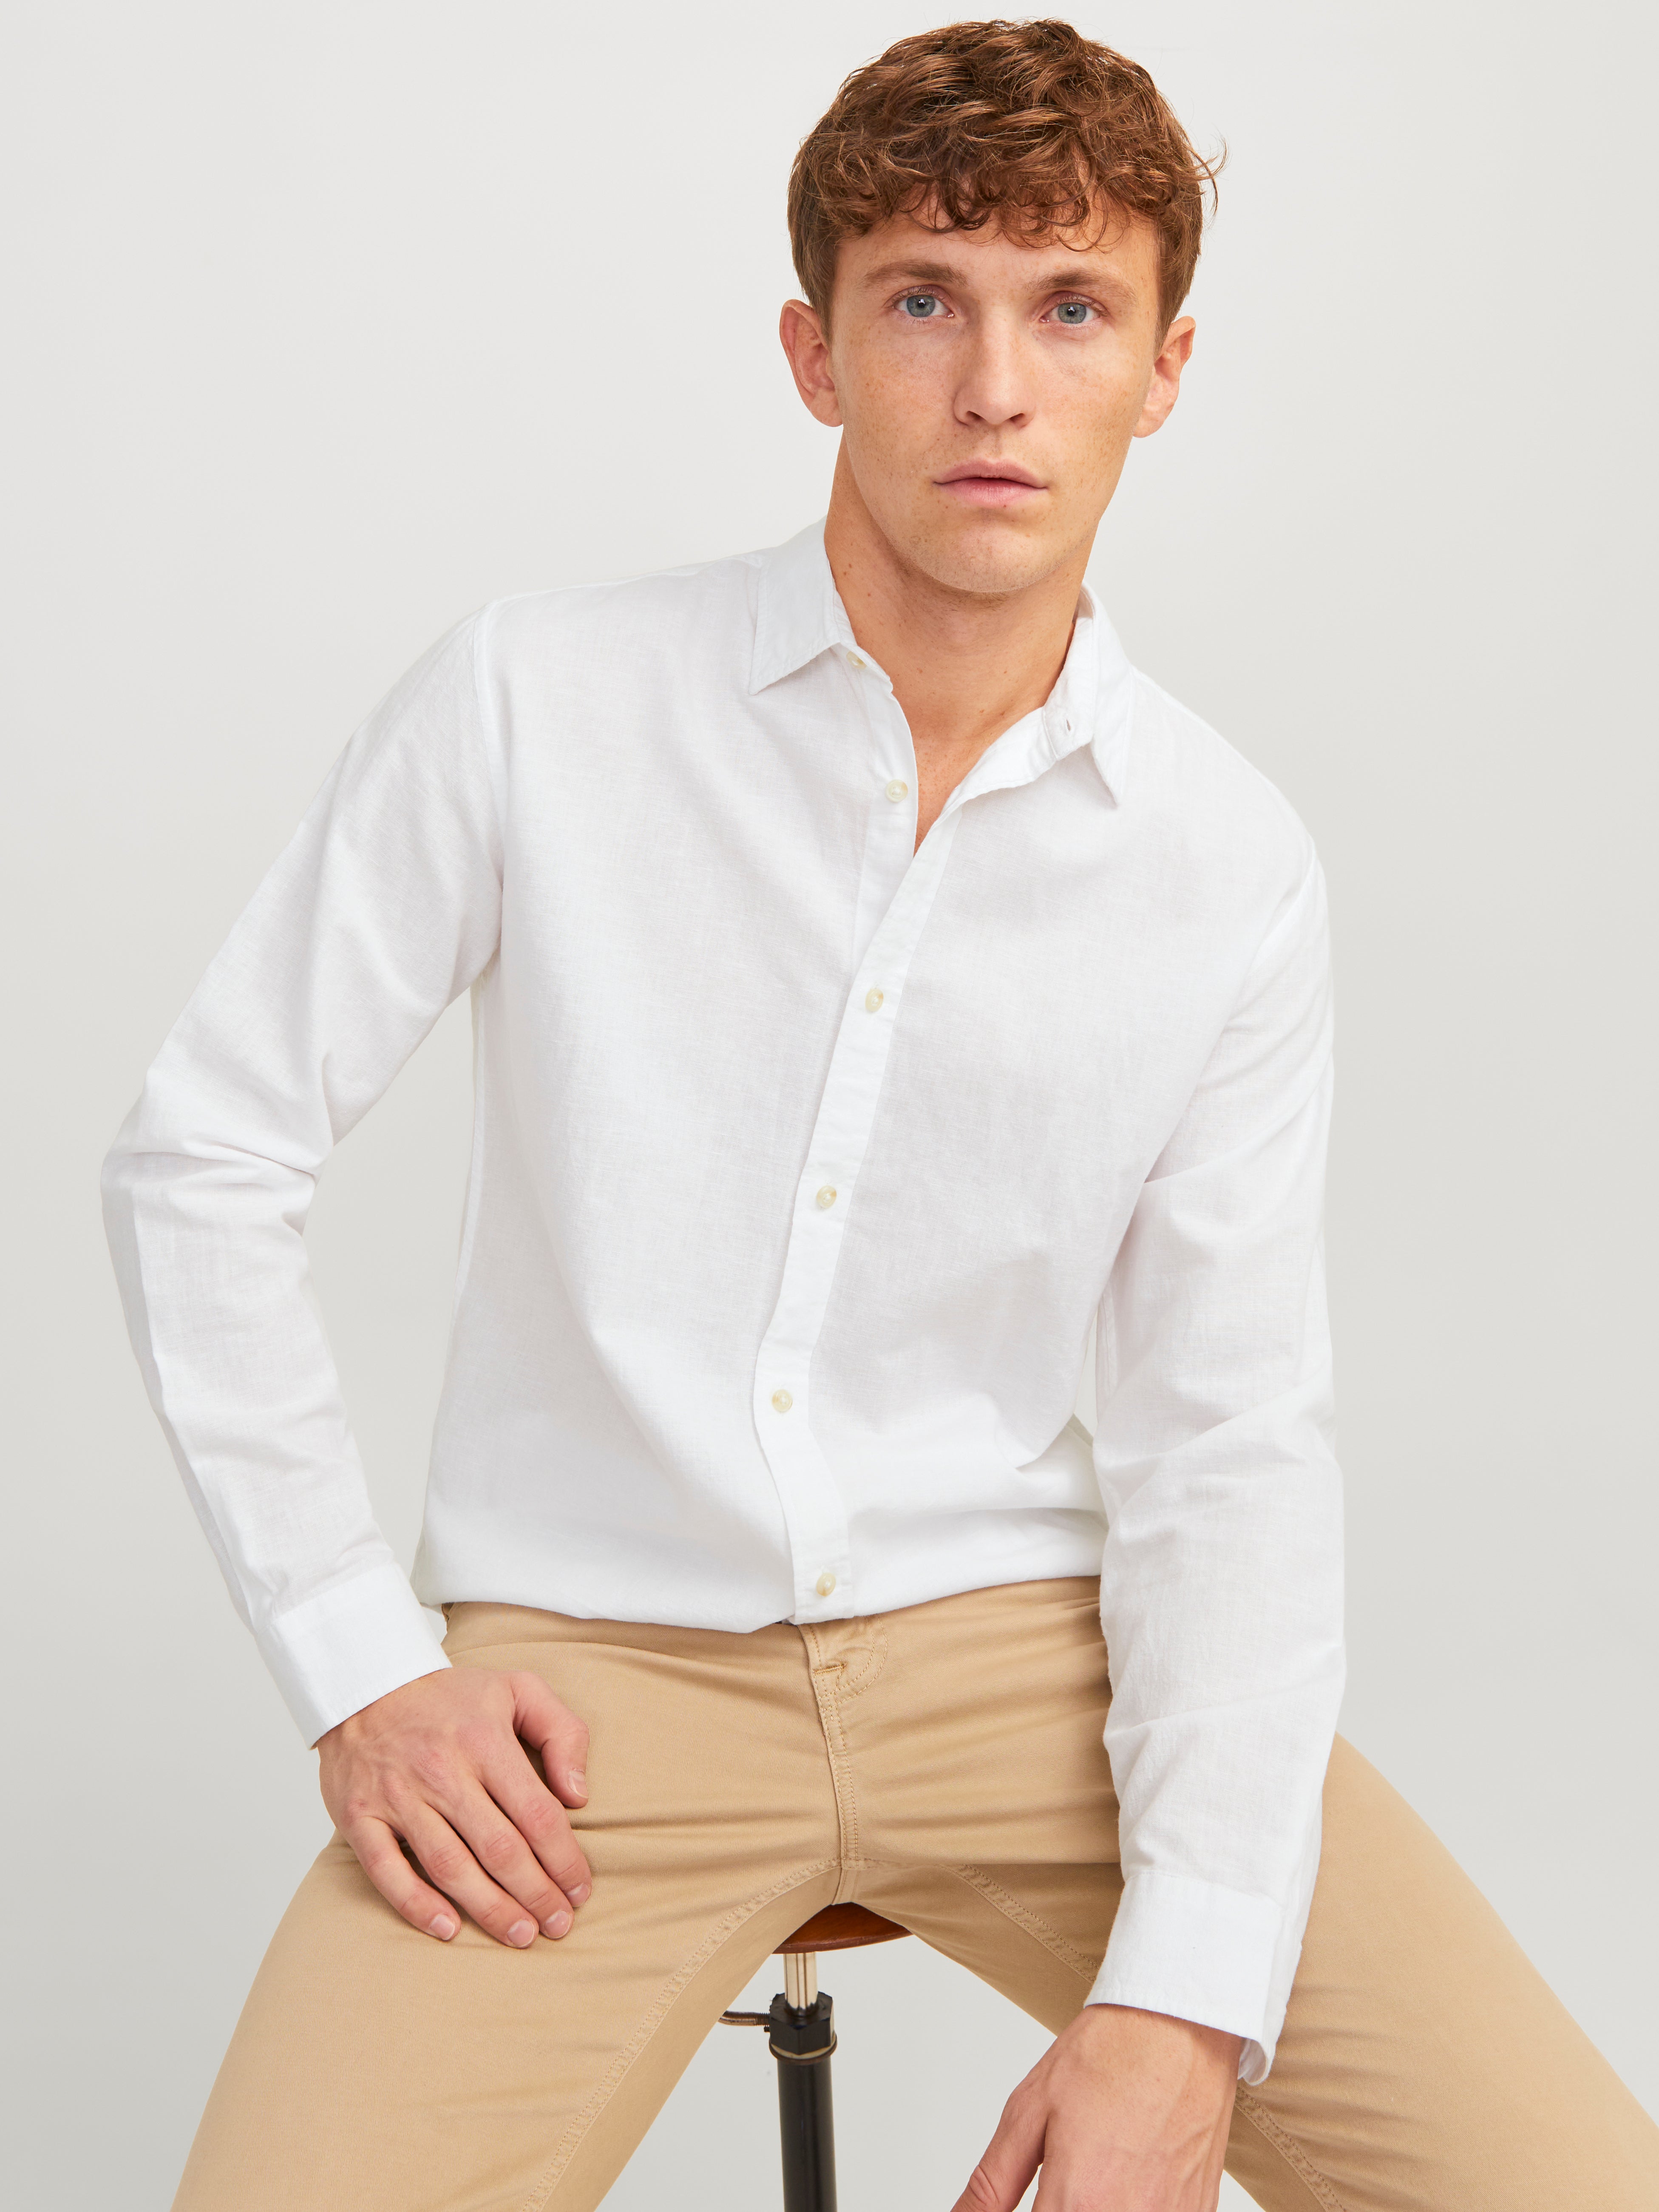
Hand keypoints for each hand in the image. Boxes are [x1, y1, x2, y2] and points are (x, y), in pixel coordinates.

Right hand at [318, 1668, 591, 1948]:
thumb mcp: (518, 1689)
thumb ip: (562, 1733)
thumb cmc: (452, 1697)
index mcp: (485, 1741)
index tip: (580, 1890)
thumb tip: (579, 1795)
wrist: (365, 1684)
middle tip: (559, 1925)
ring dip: (489, 1908)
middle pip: (499, 1848)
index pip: (537, 1813)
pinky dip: (416, 1903)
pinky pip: (387, 1870)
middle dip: (535, 1894)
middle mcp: (443, 1771)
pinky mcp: (359, 1815)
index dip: (564, 1859)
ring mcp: (398, 1796)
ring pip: (450, 1865)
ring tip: (521, 1935)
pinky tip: (448, 1928)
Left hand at [952, 2004, 1241, 2210]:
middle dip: (1057, 2204)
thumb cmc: (1108, 2057)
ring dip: (1091, 2201)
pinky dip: (1131, 2201)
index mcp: (1077, 2200)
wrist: (1179, 2027)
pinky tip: (1127, 2173)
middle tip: (1060, 2173)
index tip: (1031, 2196)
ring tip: (1095, 2166)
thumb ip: (991, 2186)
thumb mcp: (1028, 2114)